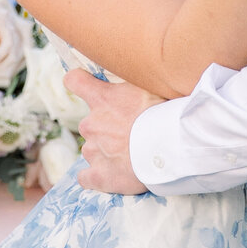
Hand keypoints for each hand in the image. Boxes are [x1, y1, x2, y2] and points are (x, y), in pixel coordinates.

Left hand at [68, 70, 162, 194]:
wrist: (171, 146)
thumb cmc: (166, 112)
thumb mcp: (152, 84)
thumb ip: (138, 80)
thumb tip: (146, 69)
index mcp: (102, 98)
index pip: (75, 81)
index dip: (79, 82)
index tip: (85, 85)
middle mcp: (91, 124)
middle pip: (91, 124)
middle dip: (108, 129)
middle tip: (134, 133)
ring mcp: (93, 151)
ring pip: (93, 150)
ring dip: (108, 152)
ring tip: (134, 156)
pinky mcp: (100, 176)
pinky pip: (87, 178)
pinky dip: (97, 177)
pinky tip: (114, 175)